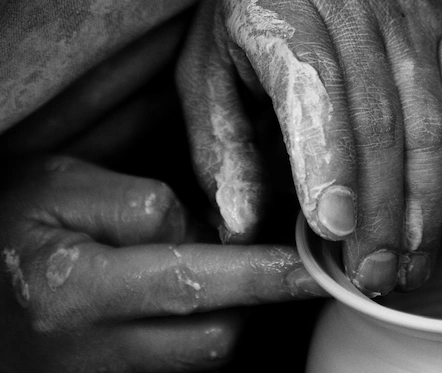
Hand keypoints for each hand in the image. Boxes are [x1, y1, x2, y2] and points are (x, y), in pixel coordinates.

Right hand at [0, 156, 323, 371]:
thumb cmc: (9, 222)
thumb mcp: (58, 187)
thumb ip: (138, 204)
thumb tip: (208, 230)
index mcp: (73, 292)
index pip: (192, 283)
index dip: (260, 273)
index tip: (310, 265)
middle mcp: (92, 351)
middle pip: (212, 336)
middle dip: (249, 295)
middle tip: (267, 256)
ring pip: (202, 356)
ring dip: (227, 310)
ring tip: (218, 268)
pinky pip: (180, 364)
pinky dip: (201, 327)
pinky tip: (190, 296)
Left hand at [177, 0, 441, 295]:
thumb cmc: (253, 4)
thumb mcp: (206, 60)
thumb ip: (219, 141)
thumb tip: (239, 225)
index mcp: (286, 8)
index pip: (316, 92)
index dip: (328, 164)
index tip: (333, 232)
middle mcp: (360, 6)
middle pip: (382, 123)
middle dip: (380, 212)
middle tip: (373, 276)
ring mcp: (417, 15)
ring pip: (434, 122)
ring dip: (427, 206)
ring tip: (412, 266)